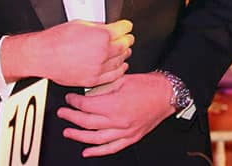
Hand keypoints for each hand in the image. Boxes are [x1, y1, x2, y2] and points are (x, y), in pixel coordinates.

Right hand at [1, 19, 133, 87]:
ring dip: (124, 55)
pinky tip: (120, 66)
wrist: (42, 56)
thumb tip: (108, 27)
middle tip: (127, 38)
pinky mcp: (92, 80)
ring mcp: (98, 68)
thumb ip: (99, 26)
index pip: (124, 29)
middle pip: (125, 45)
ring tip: (124, 51)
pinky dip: (119, 70)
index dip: (126, 26)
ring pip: (120, 61)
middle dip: (127, 40)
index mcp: (102, 36)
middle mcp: (103, 52)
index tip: (126, 26)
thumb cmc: (57, 39)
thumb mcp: (81, 23)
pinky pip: (112, 76)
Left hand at [58, 72, 174, 156]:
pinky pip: (111, 148)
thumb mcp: (123, 79)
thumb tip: (89, 92)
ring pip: (96, 139)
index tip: (69, 99)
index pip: (87, 105)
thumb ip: (104, 87)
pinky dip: (97, 152)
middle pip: (87, 122)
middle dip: (71, 117)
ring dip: (79, 136)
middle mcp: (118, 121)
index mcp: (115, 104)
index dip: (74, 102)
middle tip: (63, 113)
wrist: (168, 94)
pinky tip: (87, 151)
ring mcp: (125, 131)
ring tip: (68, 132)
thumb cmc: (149, 85)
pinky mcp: (131, 137)